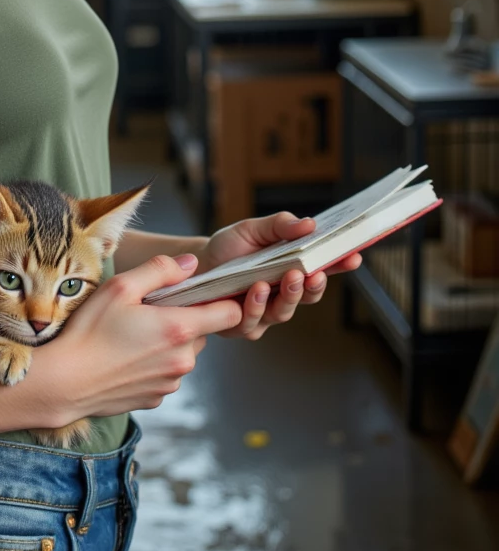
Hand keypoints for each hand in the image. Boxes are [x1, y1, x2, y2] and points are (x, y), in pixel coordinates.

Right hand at [42, 253, 242, 424]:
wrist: (64, 382)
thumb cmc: (89, 331)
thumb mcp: (120, 287)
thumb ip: (160, 270)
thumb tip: (191, 264)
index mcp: (179, 329)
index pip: (231, 313)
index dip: (222, 299)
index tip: (202, 294)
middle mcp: (183, 360)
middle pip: (203, 332)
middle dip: (183, 320)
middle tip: (148, 313)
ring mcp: (171, 383)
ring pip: (183, 354)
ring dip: (168, 344)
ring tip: (131, 337)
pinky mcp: (156, 398)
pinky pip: (166, 374)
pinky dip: (154, 365)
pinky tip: (125, 358)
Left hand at [203, 210, 362, 341]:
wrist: (197, 264)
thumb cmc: (229, 246)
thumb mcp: (253, 229)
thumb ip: (280, 225)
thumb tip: (309, 223)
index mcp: (293, 268)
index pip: (323, 268)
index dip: (340, 264)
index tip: (353, 256)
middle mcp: (283, 294)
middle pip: (309, 296)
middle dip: (314, 287)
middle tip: (313, 274)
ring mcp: (265, 312)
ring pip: (284, 312)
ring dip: (287, 297)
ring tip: (284, 279)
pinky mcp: (243, 326)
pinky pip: (254, 323)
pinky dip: (256, 308)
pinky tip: (255, 292)